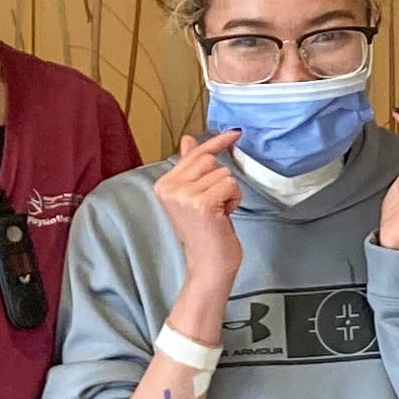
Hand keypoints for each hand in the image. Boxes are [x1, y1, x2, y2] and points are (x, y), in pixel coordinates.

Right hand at [154, 130, 245, 311]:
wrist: (208, 265)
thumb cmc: (205, 233)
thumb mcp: (195, 196)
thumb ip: (190, 168)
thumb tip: (188, 140)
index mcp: (164, 184)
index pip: (194, 154)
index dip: (215, 143)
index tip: (234, 133)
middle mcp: (170, 188)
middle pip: (209, 160)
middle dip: (221, 180)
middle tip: (216, 204)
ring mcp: (184, 195)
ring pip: (223, 172)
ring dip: (229, 191)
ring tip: (219, 212)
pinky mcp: (202, 203)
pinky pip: (230, 184)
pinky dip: (234, 199)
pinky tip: (225, 215)